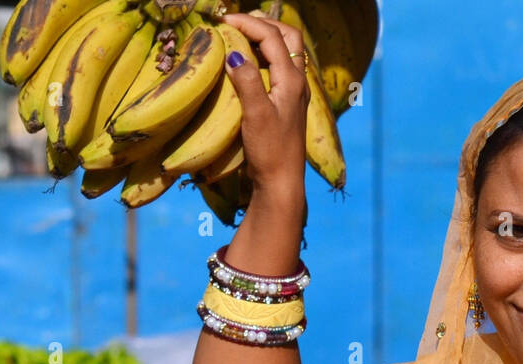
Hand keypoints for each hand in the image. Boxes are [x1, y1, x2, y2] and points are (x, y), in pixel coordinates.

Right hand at [220, 11, 308, 196]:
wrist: (281, 182)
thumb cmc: (270, 151)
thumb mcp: (256, 114)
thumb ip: (248, 81)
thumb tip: (235, 54)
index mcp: (292, 79)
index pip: (273, 37)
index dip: (249, 24)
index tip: (224, 21)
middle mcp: (297, 82)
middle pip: (288, 37)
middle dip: (264, 24)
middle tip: (238, 23)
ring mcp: (295, 93)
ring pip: (287, 52)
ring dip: (268, 38)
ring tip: (244, 36)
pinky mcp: (288, 105)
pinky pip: (282, 68)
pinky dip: (268, 56)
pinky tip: (253, 64)